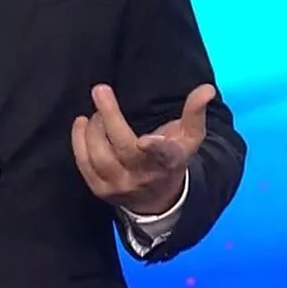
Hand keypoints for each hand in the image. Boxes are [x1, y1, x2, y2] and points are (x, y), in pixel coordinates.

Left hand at [71, 84, 213, 214]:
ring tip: (96, 112)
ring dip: (94, 128)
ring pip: (100, 155)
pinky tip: (82, 123)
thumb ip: (195, 112)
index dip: (156, 148)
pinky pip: (84, 164)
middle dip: (110, 116)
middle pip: (123, 148)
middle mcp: (144, 176)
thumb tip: (207, 89)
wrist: (157, 199)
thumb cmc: (172, 158)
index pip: (164, 155)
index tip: (145, 139)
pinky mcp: (101, 189)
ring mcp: (120, 185)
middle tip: (100, 89)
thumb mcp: (190, 138)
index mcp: (169, 161)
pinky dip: (79, 141)